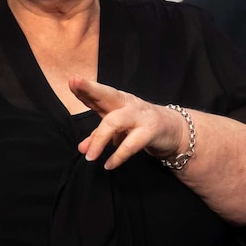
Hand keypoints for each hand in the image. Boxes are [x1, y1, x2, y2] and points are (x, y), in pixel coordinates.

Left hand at [69, 76, 187, 169]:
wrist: (174, 130)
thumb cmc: (140, 126)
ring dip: (100, 139)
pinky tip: (109, 165)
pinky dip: (118, 156)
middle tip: (74, 83)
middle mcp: (127, 104)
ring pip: (115, 122)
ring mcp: (139, 116)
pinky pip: (131, 144)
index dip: (84, 88)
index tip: (71, 81)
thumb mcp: (118, 130)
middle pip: (107, 94)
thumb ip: (98, 137)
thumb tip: (82, 149)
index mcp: (117, 101)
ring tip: (89, 157)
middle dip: (91, 89)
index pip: (98, 94)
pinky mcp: (150, 131)